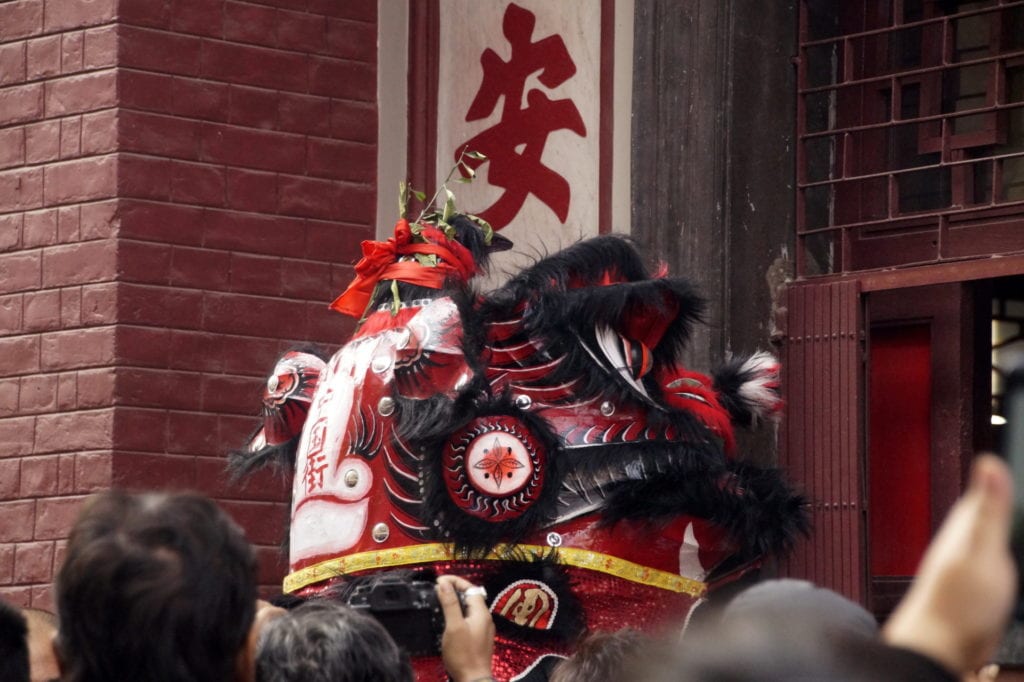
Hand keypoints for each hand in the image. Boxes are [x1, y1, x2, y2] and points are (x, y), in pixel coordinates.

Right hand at [437, 575, 494, 681]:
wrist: (473, 679)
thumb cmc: (463, 654)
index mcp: (481, 612)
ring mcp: (483, 629)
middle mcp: (485, 618)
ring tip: (441, 600)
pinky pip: (469, 618)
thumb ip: (450, 604)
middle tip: (438, 589)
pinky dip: (458, 613)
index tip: (439, 580)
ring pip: (469, 607)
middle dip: (455, 589)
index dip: (455, 581)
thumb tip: (444, 584)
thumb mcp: (454, 626)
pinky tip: (448, 618)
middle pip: (471, 596)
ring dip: (456, 601)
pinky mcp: (479, 638)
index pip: (470, 587)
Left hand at [883, 455, 1015, 674]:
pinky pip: (1003, 558)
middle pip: (999, 509)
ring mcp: (976, 559)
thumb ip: (988, 509)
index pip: (993, 487)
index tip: (1021, 442)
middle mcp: (969, 536)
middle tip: (1020, 472)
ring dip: (1011, 521)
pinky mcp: (983, 582)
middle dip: (1010, 496)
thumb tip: (988, 461)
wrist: (940, 643)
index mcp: (968, 521)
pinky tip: (1017, 553)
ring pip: (1002, 533)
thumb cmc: (956, 599)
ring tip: (1019, 508)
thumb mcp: (981, 549)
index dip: (1010, 470)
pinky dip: (1014, 550)